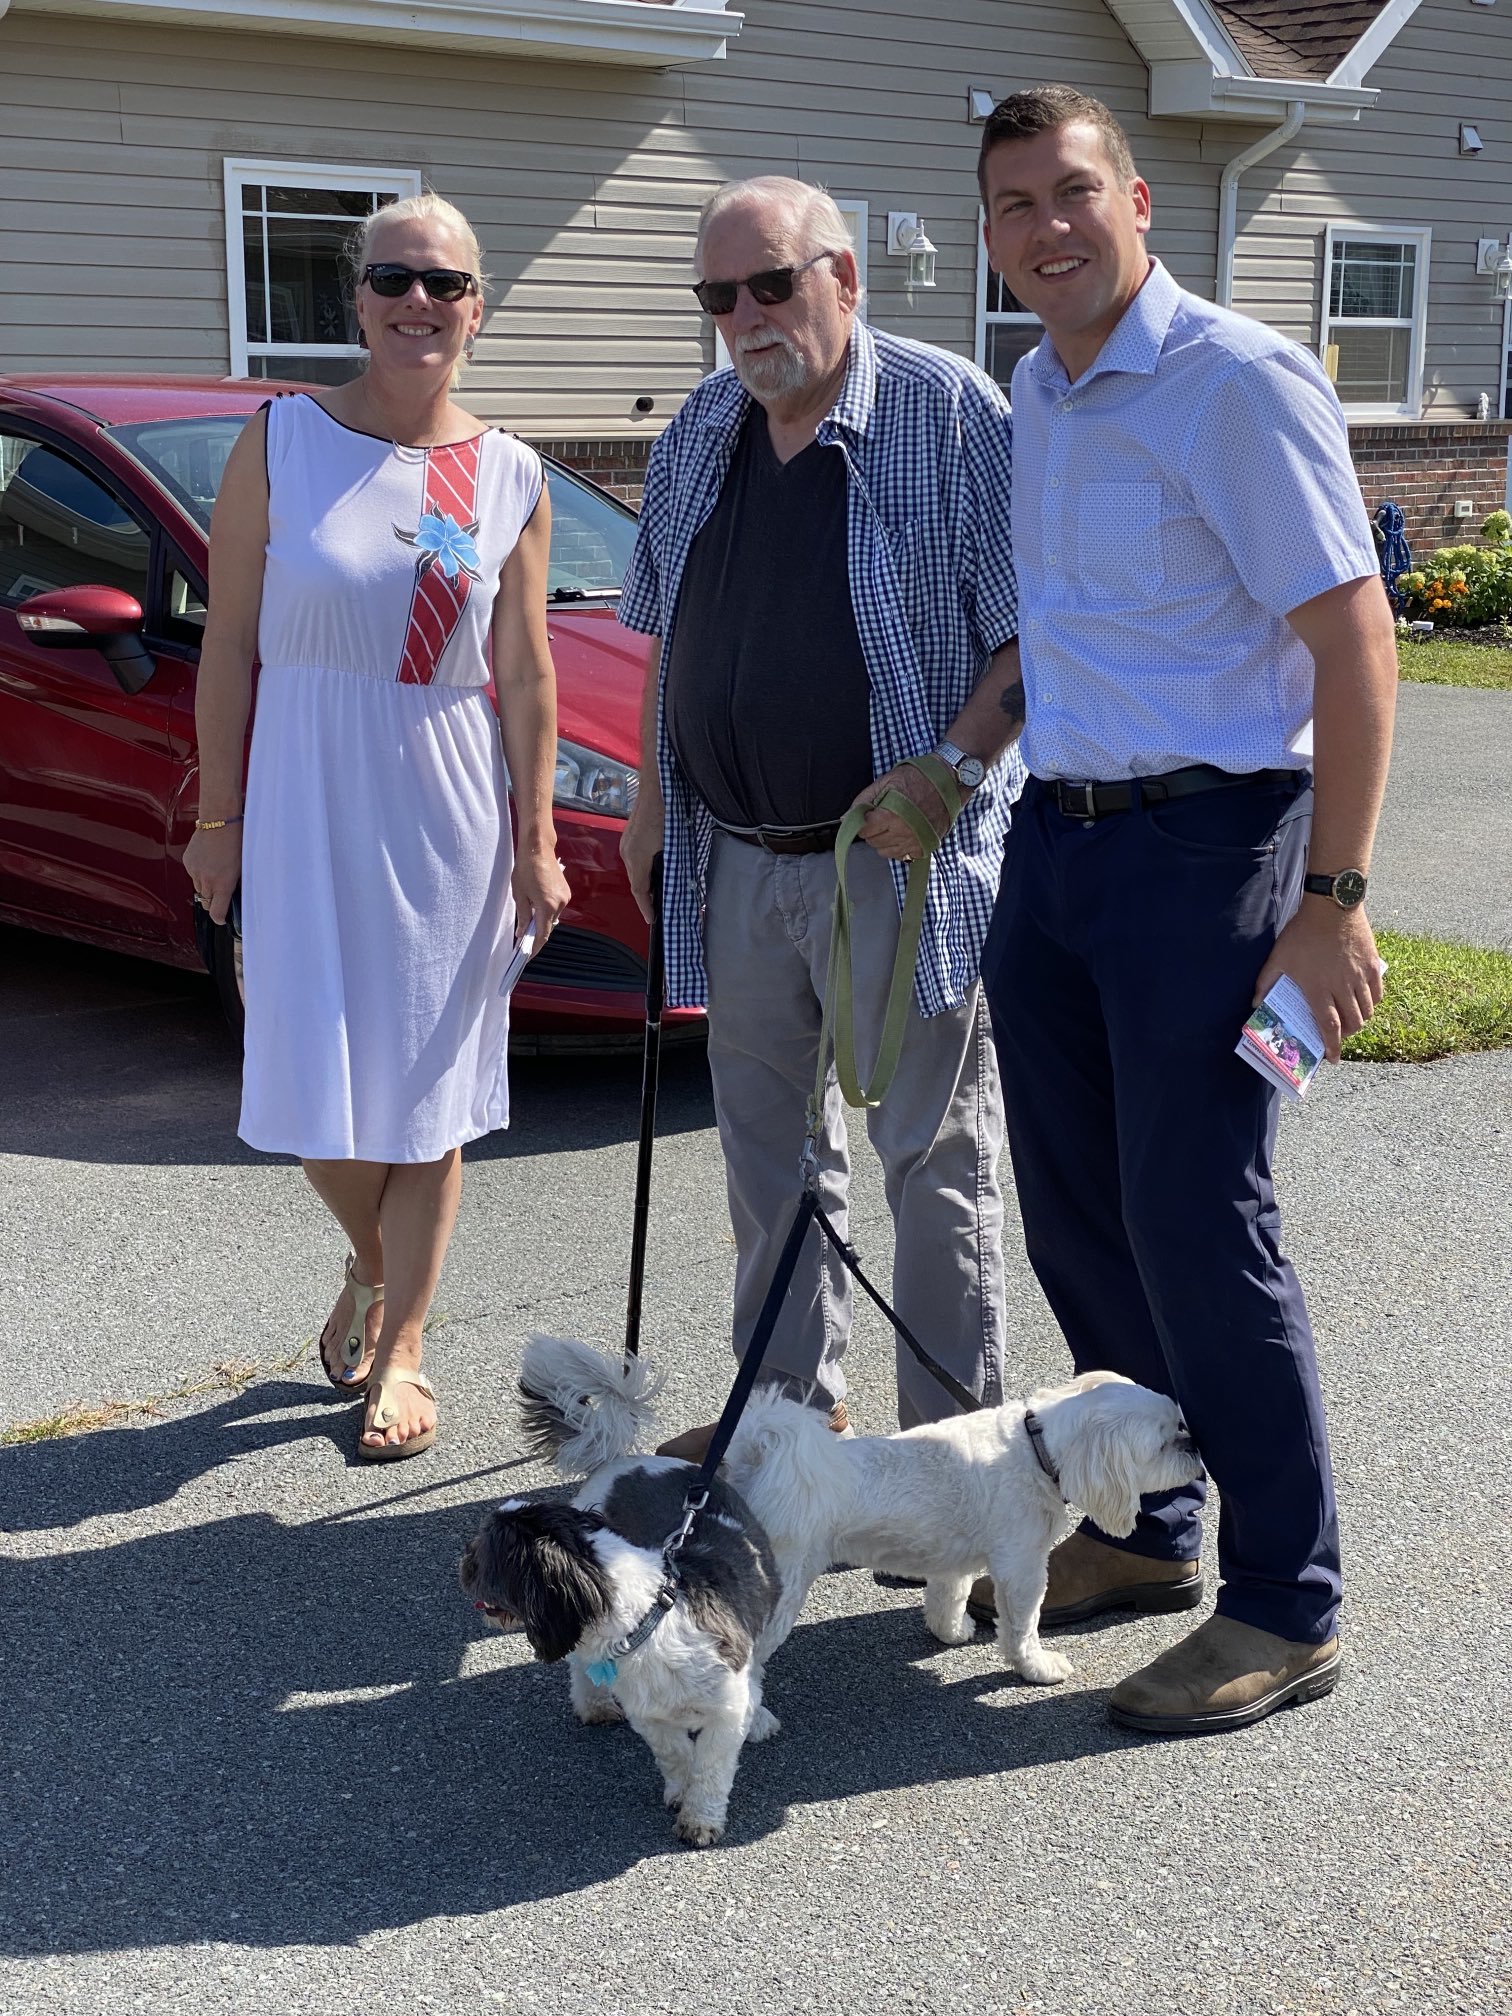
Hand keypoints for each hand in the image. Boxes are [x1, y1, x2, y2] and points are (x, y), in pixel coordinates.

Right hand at [182, 824, 241, 925]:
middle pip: (207, 901)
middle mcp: (207, 881)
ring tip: (216, 868)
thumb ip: (235, 884)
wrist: (220, 820)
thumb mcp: (243, 867)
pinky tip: (209, 858)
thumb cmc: (238, 841)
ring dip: (206, 883)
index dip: (219, 919)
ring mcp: (195, 871)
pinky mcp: (188, 861)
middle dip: (214, 898)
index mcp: (223, 884)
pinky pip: (193, 873)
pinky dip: (200, 870)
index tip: (222, 919)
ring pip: (199, 887)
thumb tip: (232, 894)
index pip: (216, 913)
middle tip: (222, 887)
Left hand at [513, 844, 570, 946]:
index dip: (534, 948)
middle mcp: (560, 904)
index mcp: (547, 906)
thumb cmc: (526, 869)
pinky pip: (556, 907)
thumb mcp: (519, 894)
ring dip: (542, 920)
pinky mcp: (566, 892)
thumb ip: (522, 916)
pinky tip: (537, 904)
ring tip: (529, 916)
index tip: (527, 956)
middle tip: (523, 938)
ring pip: (552, 917)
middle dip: (536, 933)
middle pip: (548, 926)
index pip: (542, 935)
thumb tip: (521, 932)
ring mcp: (565, 898)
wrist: (538, 848)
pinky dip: (547, 910)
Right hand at [619, 791, 662, 923]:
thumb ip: (668, 867)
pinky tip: (653, 866)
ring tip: (655, 891)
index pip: (639, 891)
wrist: (657, 788)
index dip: (646, 907)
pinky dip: (643, 867)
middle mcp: (628, 853)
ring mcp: (627, 843)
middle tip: (655, 908)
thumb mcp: (671, 846)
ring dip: (644, 881)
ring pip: (635, 870)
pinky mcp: (630, 835)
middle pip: (636, 882)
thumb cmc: (666, 814)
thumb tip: (671, 883)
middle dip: (645, 896)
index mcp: (637, 859)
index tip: (651, 919)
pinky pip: (634, 858)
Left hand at [850, 762, 949, 862]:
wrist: (947, 780)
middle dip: (873, 830)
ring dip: (885, 840)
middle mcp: (902, 832)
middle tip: (883, 816)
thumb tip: (846, 818)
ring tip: (894, 824)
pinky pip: (902, 856)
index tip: (870, 815)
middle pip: (873, 842)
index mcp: (890, 816)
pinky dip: (899, 847)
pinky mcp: (925, 847)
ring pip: (885, 852)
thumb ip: (863, 800)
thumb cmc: (916, 777)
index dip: (864, 822)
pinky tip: (904, 832)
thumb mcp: (885, 782)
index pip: (863, 831)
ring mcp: (914, 842)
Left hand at [1253, 902, 1384, 1063]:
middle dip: (1347, 1035)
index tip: (1333, 1059)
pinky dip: (1373, 1003)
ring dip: (1360, 1021)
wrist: (1332, 906)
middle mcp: (1342, 987)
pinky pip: (1377, 993)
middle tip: (1340, 1036)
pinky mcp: (1373, 966)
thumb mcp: (1278, 957)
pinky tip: (1366, 1002)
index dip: (1332, 1046)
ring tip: (1352, 1021)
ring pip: (1367, 1010)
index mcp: (1318, 989)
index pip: (1329, 1026)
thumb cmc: (1302, 933)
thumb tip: (1255, 1004)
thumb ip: (1265, 982)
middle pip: (1352, 1022)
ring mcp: (1360, 977)